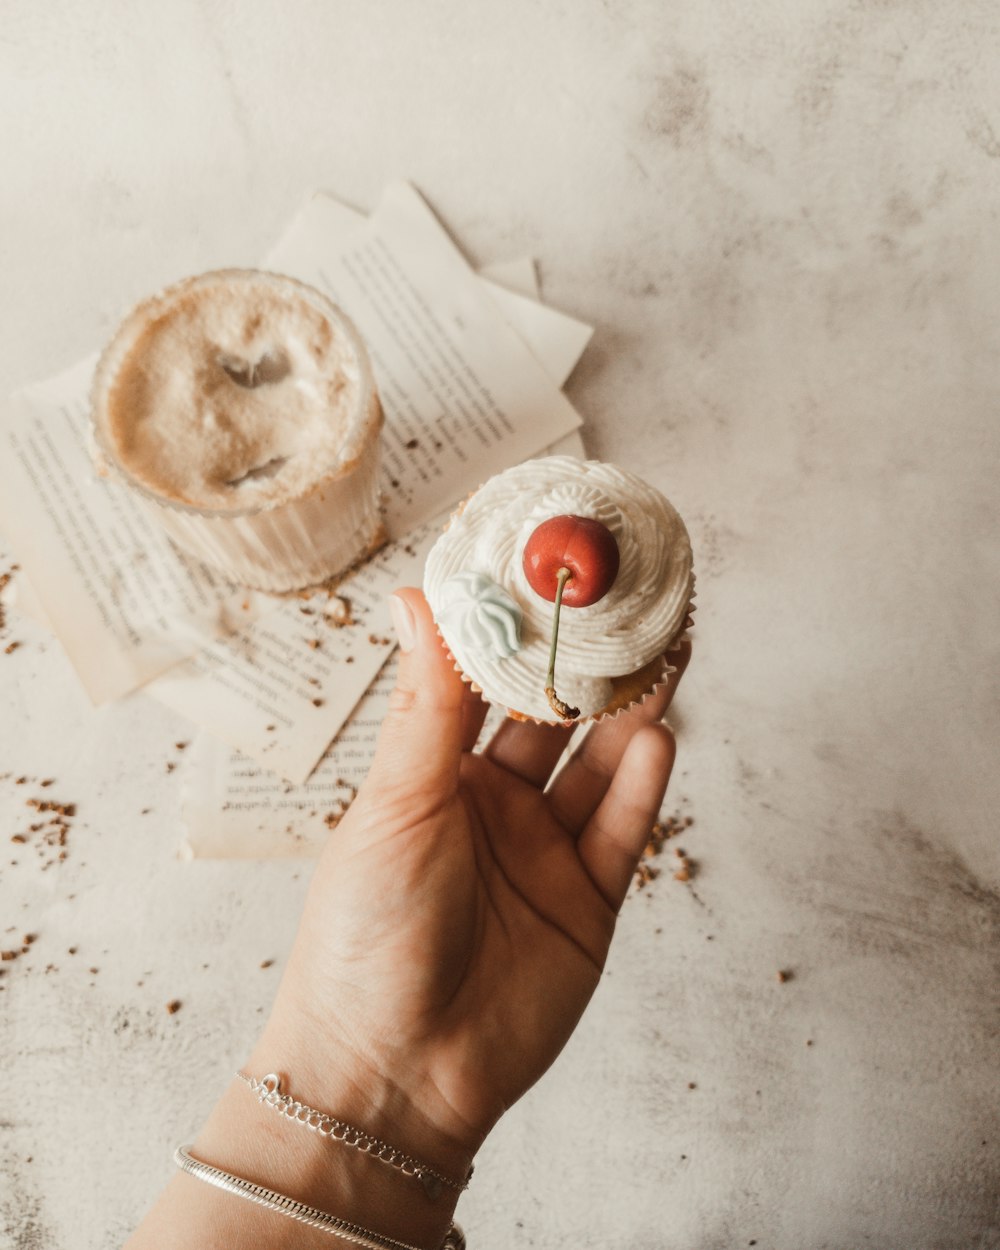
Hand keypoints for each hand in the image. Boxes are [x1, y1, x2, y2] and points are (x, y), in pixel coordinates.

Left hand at [267, 588, 689, 1167]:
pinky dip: (642, 786)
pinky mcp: (587, 906)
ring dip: (631, 714)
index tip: (551, 570)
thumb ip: (428, 703)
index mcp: (436, 776)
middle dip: (592, 664)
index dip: (521, 629)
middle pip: (557, 719)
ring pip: (599, 768)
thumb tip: (417, 596)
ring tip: (664, 652)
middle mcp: (494, 808)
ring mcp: (544, 856)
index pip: (486, 683)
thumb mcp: (398, 802)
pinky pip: (622, 833)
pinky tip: (659, 736)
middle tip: (632, 602)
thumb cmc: (367, 934)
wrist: (394, 1073)